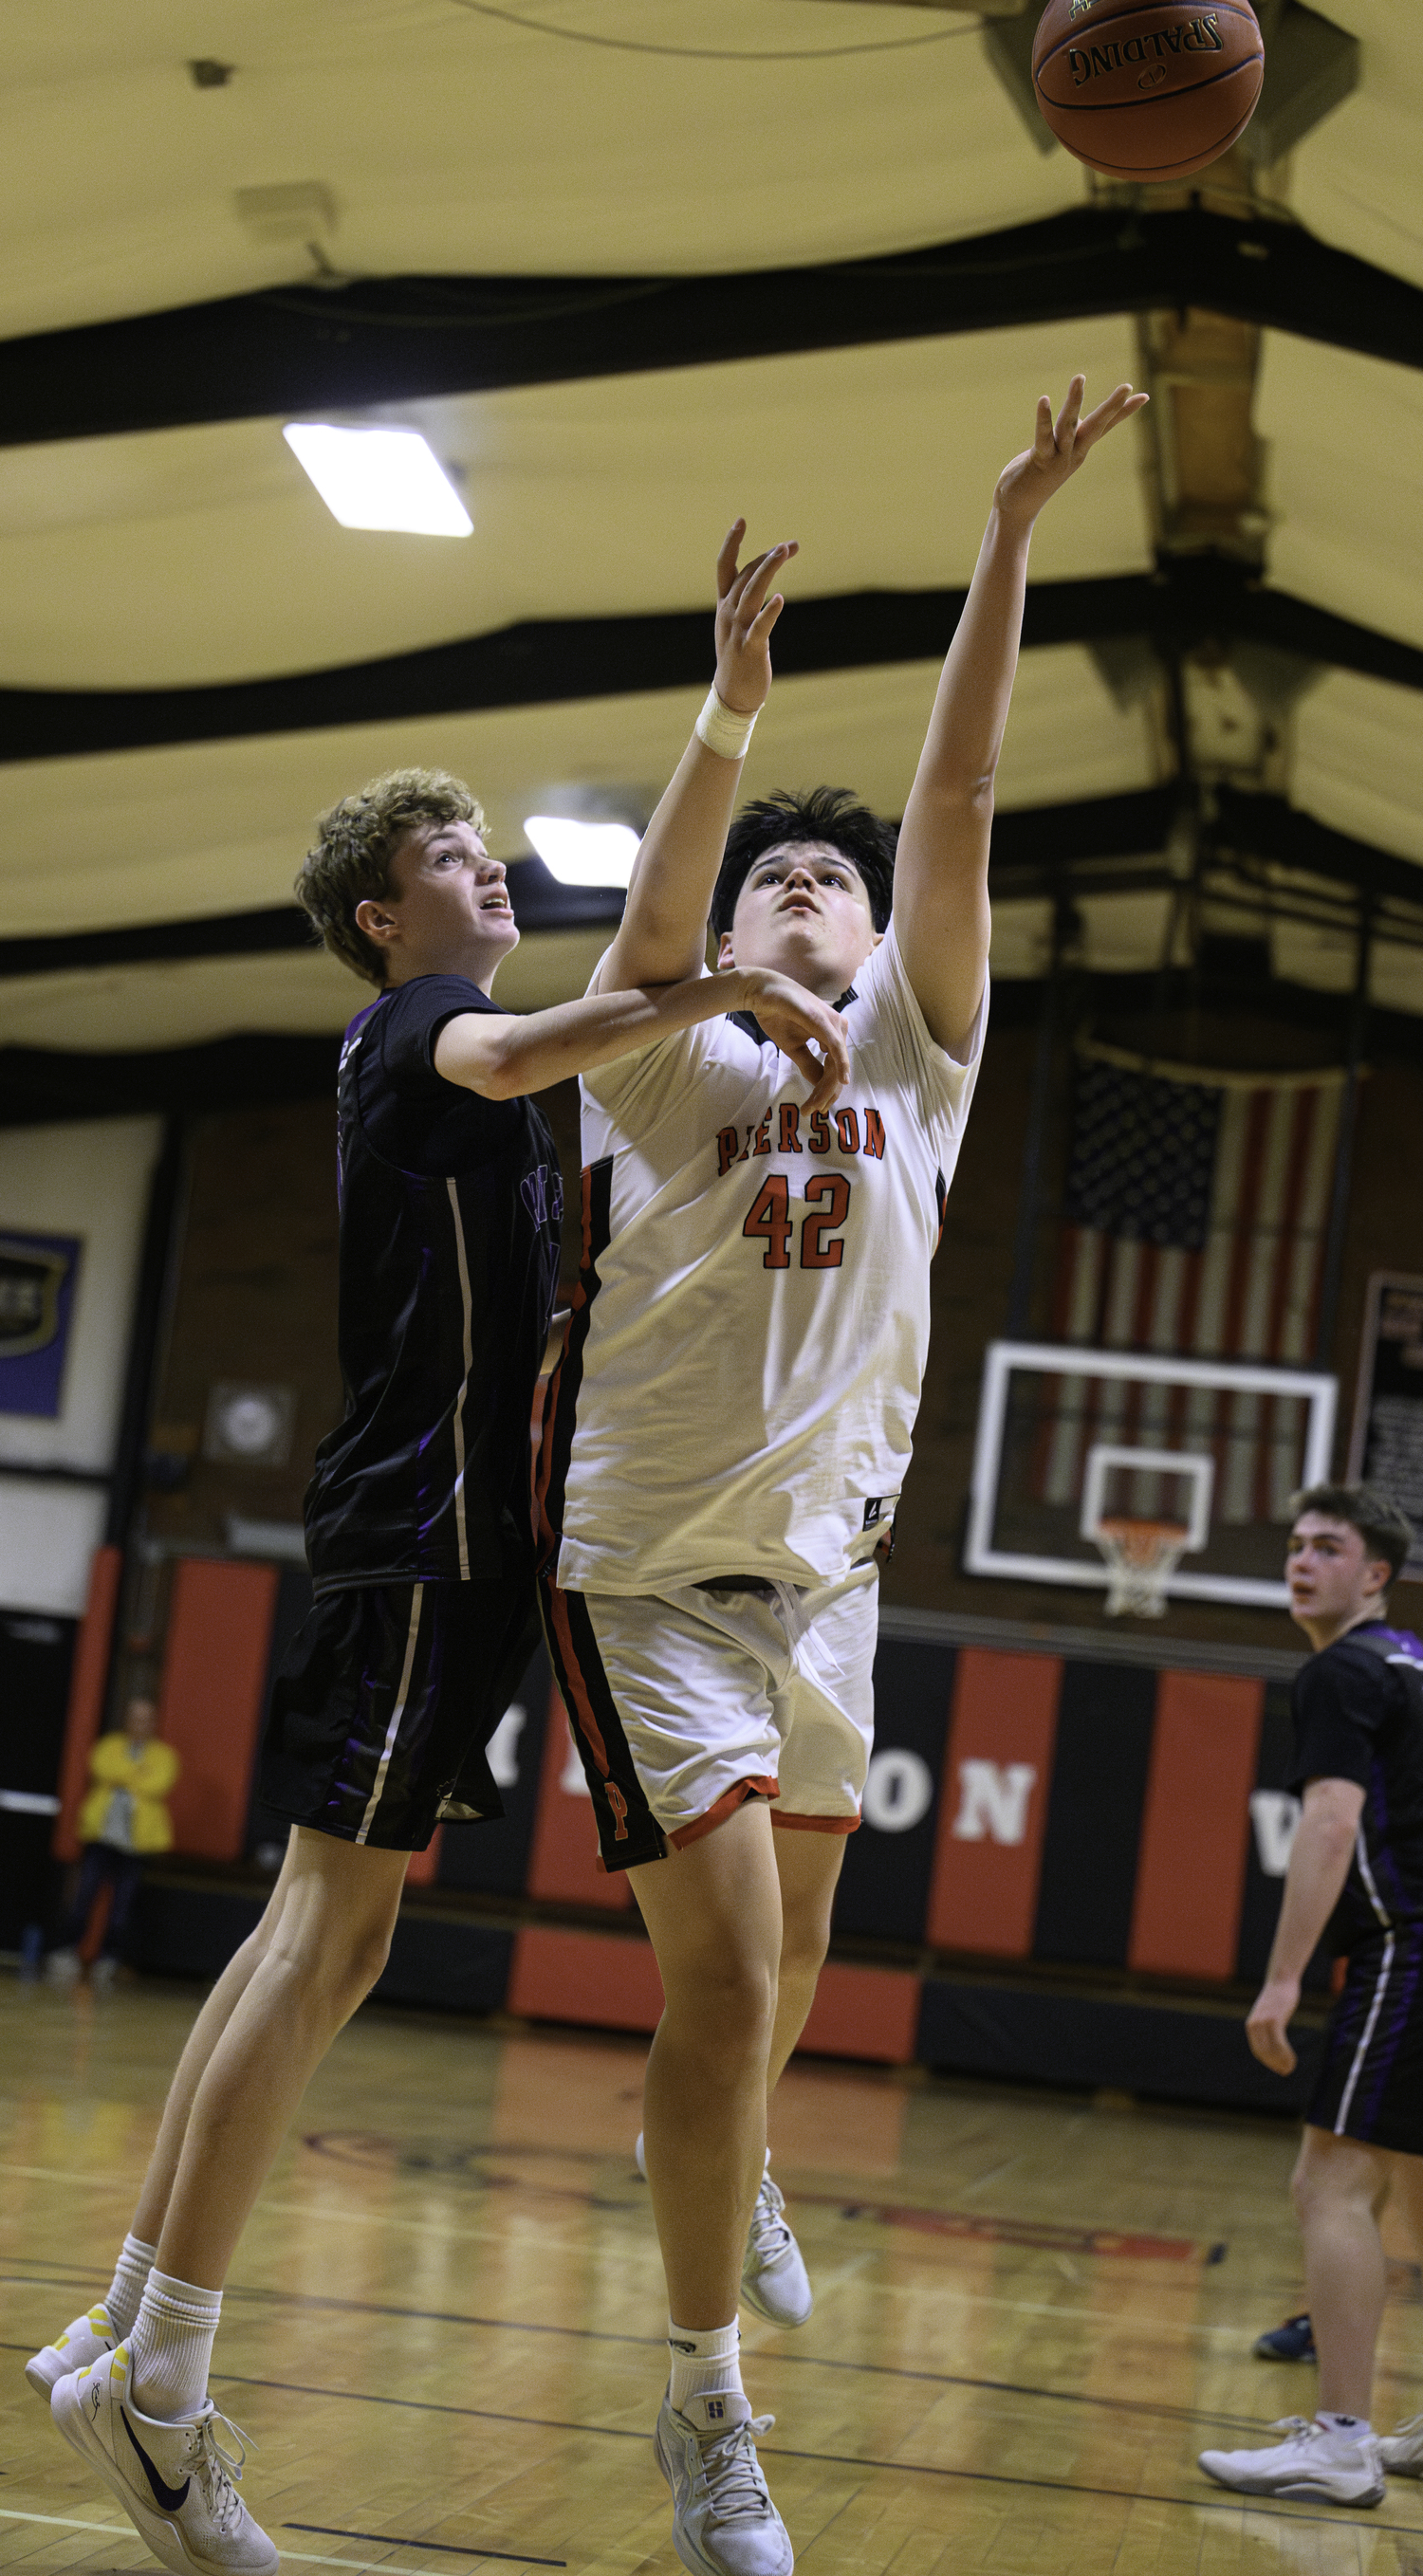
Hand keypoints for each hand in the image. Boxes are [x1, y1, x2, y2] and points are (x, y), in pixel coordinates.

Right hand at [713, 520, 797, 716]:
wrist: (732, 695)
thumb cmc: (740, 657)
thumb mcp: (738, 623)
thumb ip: (747, 599)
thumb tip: (762, 575)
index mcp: (724, 605)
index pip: (725, 566)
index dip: (731, 542)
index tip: (741, 520)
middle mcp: (728, 613)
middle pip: (746, 575)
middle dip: (768, 557)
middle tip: (790, 545)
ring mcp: (737, 630)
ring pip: (751, 593)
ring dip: (768, 570)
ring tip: (783, 552)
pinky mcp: (750, 648)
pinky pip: (759, 627)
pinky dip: (769, 613)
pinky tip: (780, 599)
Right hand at [739, 969, 848, 1112]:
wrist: (761, 993)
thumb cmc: (777, 1016)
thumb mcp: (794, 1048)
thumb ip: (809, 1065)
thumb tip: (820, 1086)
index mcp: (833, 1033)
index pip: (833, 1068)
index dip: (825, 1091)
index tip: (813, 1109)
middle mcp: (838, 1027)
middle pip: (836, 1070)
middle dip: (825, 1094)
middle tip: (811, 1112)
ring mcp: (833, 1022)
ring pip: (836, 1064)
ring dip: (826, 1088)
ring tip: (813, 1105)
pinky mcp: (824, 1020)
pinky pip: (835, 1048)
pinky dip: (840, 1065)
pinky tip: (841, 1082)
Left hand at [993, 376, 1148, 531]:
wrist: (1017, 509)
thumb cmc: (1033, 479)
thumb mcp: (1053, 454)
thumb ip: (1062, 437)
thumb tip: (1070, 422)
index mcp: (1079, 449)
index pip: (1105, 426)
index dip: (1124, 412)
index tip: (1144, 396)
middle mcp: (1073, 453)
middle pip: (1096, 425)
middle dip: (1112, 406)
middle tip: (1127, 386)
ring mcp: (1058, 458)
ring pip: (1069, 425)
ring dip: (1075, 401)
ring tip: (1080, 377)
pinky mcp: (1039, 461)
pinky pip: (1043, 437)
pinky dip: (1044, 418)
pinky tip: (1044, 400)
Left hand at [1245, 1975, 1300, 2074]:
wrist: (1281, 1980)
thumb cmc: (1278, 1998)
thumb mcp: (1269, 2013)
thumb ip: (1269, 2026)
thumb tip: (1274, 2041)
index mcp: (1252, 2025)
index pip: (1258, 2051)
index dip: (1269, 2063)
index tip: (1280, 2069)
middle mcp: (1255, 2025)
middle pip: (1264, 2054)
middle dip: (1275, 2065)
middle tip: (1287, 2072)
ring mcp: (1264, 2022)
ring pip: (1272, 2051)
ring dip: (1282, 2063)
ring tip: (1291, 2068)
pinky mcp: (1274, 2020)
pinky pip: (1279, 2044)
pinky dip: (1286, 2055)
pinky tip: (1293, 2060)